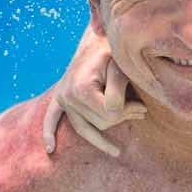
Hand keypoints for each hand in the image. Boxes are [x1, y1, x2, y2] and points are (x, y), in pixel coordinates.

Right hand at [43, 41, 142, 157]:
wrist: (97, 41)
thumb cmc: (111, 53)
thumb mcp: (120, 67)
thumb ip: (122, 89)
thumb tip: (136, 110)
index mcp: (82, 88)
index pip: (110, 113)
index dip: (130, 110)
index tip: (143, 106)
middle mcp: (68, 95)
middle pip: (99, 123)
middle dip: (122, 118)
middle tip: (140, 111)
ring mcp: (62, 98)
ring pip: (84, 128)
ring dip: (101, 138)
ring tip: (117, 150)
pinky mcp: (59, 99)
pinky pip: (51, 118)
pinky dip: (49, 133)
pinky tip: (51, 149)